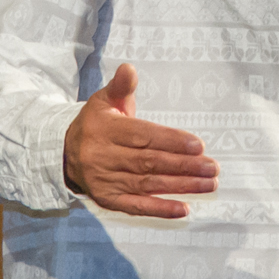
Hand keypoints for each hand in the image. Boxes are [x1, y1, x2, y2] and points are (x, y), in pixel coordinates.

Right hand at [63, 64, 218, 218]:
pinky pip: (136, 207)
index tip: (198, 145)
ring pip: (147, 184)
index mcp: (105, 130)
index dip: (171, 141)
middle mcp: (103, 157)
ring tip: (208, 184)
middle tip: (212, 167)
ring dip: (181, 186)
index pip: (143, 136)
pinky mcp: (108, 199)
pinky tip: (184, 209)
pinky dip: (160, 209)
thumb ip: (121, 86)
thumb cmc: (96, 123)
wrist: (66, 154)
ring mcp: (105, 181)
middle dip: (184, 165)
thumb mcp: (104, 100)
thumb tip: (129, 68)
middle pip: (149, 162)